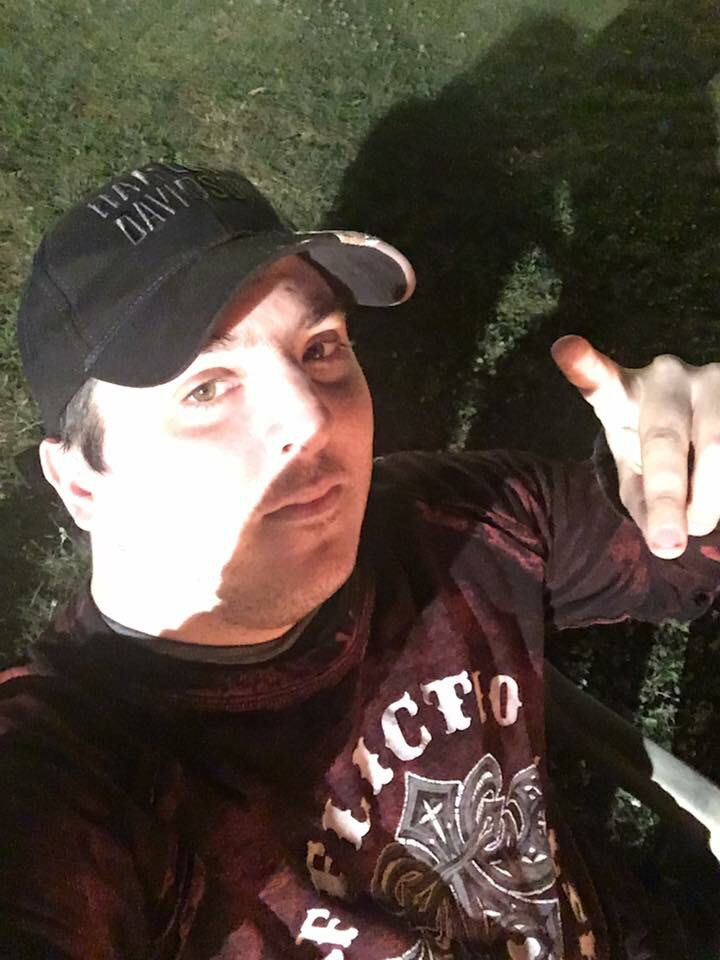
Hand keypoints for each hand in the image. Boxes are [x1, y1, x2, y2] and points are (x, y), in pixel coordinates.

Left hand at [551, 335, 719, 558]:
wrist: (700, 415)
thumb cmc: (652, 444)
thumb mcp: (633, 469)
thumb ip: (638, 498)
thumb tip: (664, 534)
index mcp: (624, 393)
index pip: (601, 381)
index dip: (584, 366)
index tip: (564, 348)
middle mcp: (668, 377)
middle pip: (666, 438)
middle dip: (667, 496)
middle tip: (667, 544)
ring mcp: (715, 378)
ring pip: (717, 445)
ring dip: (709, 498)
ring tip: (698, 525)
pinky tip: (713, 501)